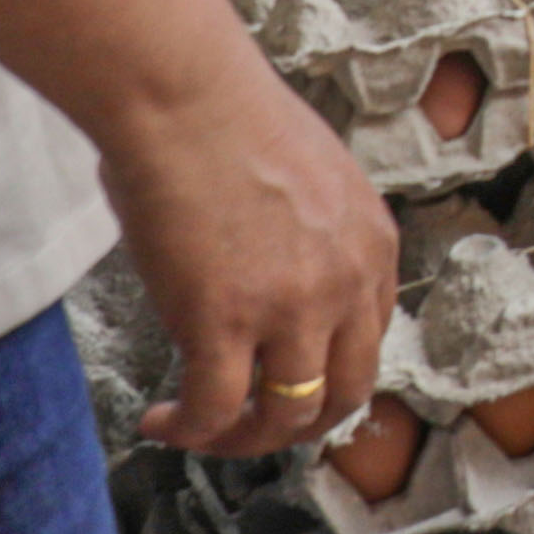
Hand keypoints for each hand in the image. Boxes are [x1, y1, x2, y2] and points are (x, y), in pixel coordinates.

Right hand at [112, 60, 404, 458]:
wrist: (185, 95)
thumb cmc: (223, 120)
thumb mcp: (308, 182)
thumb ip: (303, 238)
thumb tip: (261, 274)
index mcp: (373, 245)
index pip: (369, 340)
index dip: (323, 373)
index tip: (275, 378)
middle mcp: (348, 282)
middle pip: (346, 393)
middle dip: (295, 424)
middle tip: (245, 426)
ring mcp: (292, 306)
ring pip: (287, 414)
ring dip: (241, 437)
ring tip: (195, 428)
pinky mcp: (226, 320)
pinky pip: (215, 409)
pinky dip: (189, 430)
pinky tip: (161, 420)